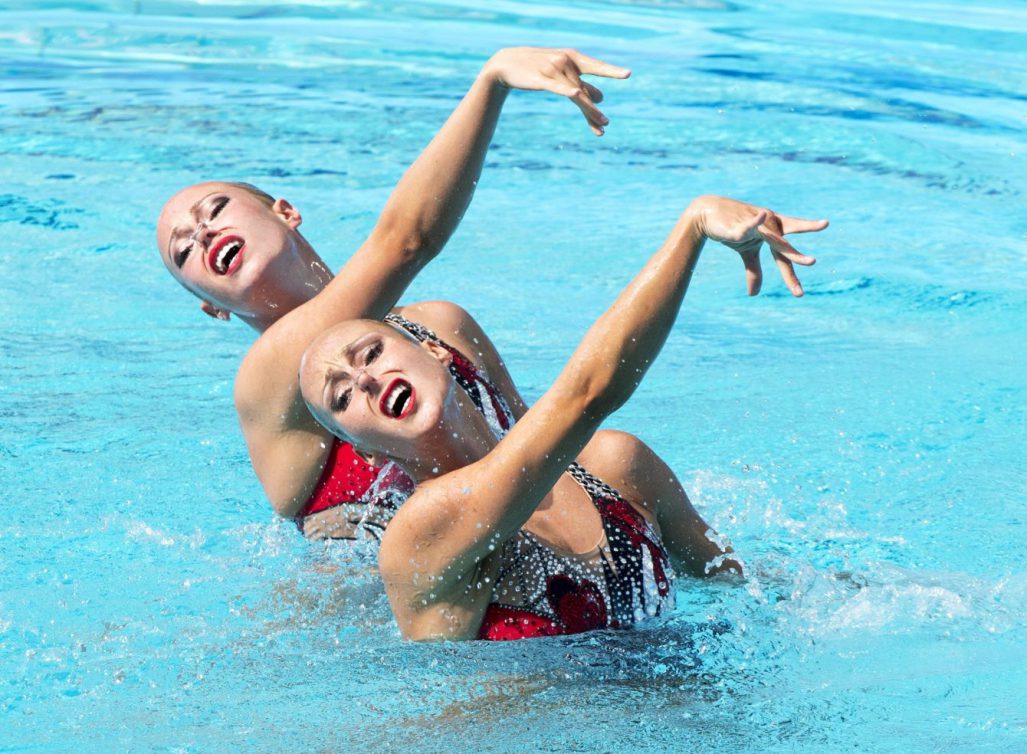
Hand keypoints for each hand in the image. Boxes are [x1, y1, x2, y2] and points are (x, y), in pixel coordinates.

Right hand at [482, 47, 630, 135]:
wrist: (507, 64)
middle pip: (584, 90)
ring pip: (575, 95)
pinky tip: (575, 94)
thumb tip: (602, 97)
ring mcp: (554, 69)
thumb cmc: (537, 68)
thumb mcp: (562, 74)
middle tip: (607, 123)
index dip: (610, 71)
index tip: (627, 74)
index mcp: (573, 58)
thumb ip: (581, 84)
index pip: (595, 67)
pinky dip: (566, 90)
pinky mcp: (541, 79)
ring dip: (588, 111)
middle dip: (594, 110)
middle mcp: (566, 62)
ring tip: (602, 125)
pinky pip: (557, 87)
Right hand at [690, 195, 827, 296]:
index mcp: (773, 233)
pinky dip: (754, 223)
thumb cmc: (732, 228)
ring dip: (782, 246)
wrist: (708, 213)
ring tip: (797, 251)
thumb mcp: (745, 252)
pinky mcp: (739, 225)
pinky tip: (762, 215)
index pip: (785, 252)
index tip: (808, 274)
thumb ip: (754, 271)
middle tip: (812, 262)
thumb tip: (754, 294)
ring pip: (772, 239)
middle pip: (783, 247)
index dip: (796, 262)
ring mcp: (756, 225)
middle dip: (796, 256)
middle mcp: (769, 227)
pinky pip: (747, 226)